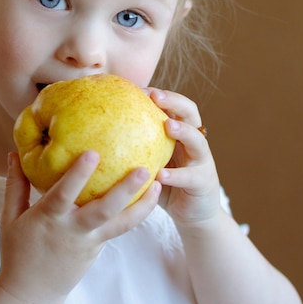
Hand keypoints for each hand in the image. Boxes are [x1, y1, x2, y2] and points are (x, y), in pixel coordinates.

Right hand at [0, 151, 159, 303]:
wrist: (32, 294)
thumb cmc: (18, 252)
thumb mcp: (10, 218)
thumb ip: (15, 185)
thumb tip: (14, 153)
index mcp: (49, 219)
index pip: (64, 194)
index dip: (78, 175)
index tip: (93, 153)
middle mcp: (73, 230)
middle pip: (104, 210)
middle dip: (125, 190)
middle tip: (144, 169)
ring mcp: (90, 241)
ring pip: (121, 224)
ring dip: (142, 204)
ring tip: (159, 184)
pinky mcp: (99, 248)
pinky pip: (120, 228)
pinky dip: (136, 213)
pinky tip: (150, 195)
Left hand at [146, 88, 222, 227]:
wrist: (193, 214)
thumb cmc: (165, 185)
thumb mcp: (150, 162)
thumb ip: (135, 148)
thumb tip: (98, 133)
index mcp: (182, 135)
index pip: (176, 106)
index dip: (161, 95)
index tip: (139, 89)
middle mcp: (195, 144)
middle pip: (191, 115)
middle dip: (175, 102)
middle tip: (155, 97)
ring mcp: (203, 162)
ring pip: (198, 142)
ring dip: (183, 131)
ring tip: (167, 125)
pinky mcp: (204, 183)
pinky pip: (191, 177)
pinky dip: (176, 175)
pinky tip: (160, 174)